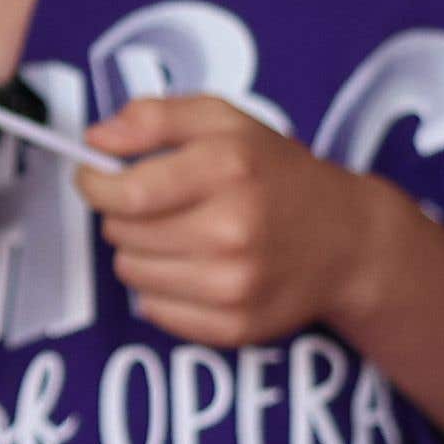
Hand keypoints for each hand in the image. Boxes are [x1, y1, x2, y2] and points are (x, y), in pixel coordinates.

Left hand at [79, 92, 397, 348]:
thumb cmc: (277, 174)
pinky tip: (197, 268)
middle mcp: (233, 229)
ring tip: (183, 235)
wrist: (348, 240)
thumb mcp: (225, 121)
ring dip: (142, 252)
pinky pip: (155, 311)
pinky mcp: (235, 326)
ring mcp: (235, 284)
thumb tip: (94, 140)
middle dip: (126, 215)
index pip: (125, 193)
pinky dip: (163, 289)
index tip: (97, 179)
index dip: (96, 185)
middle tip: (160, 206)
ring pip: (132, 273)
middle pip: (123, 233)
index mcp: (228, 168)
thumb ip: (154, 118)